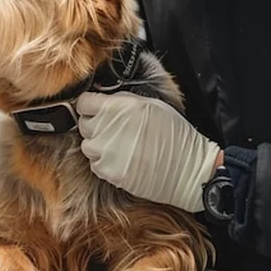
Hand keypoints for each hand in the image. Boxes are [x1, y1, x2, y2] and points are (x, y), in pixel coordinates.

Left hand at [77, 92, 220, 212]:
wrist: (188, 168)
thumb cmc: (174, 134)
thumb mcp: (149, 103)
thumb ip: (121, 100)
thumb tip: (103, 99)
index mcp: (116, 106)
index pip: (83, 102)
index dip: (89, 105)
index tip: (95, 110)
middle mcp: (106, 127)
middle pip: (83, 124)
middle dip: (94, 125)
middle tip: (111, 129)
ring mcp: (106, 151)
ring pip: (87, 145)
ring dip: (98, 145)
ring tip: (118, 146)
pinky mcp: (109, 172)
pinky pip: (95, 164)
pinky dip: (104, 163)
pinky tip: (121, 160)